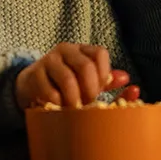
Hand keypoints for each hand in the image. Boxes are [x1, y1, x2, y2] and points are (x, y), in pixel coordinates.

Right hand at [15, 42, 136, 108]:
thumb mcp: (86, 80)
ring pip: (68, 79)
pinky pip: (50, 92)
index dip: (104, 74)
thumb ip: (107, 80)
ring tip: (74, 110)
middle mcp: (65, 50)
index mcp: (81, 49)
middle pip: (85, 66)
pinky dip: (58, 105)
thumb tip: (129, 81)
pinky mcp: (34, 75)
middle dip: (90, 90)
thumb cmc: (65, 83)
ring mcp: (48, 60)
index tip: (101, 90)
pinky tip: (59, 109)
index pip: (100, 53)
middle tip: (88, 104)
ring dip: (74, 99)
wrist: (31, 85)